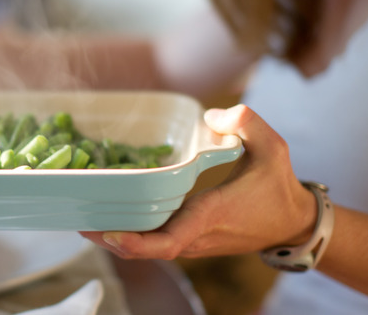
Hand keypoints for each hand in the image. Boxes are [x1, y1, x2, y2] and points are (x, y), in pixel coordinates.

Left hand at [81, 104, 317, 259]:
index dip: (137, 242)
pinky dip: (129, 235)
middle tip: (76, 218)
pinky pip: (153, 243)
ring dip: (114, 238)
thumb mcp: (273, 148)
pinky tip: (107, 217)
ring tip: (81, 216)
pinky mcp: (188, 242)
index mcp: (210, 216)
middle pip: (145, 249)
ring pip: (145, 250)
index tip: (109, 233)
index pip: (169, 241)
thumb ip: (247, 124)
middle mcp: (195, 236)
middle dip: (109, 238)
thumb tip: (212, 116)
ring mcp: (190, 243)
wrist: (291, 223)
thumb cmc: (278, 187)